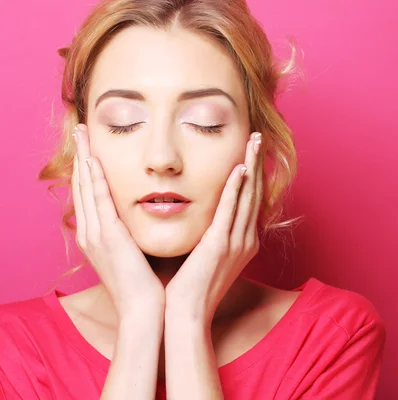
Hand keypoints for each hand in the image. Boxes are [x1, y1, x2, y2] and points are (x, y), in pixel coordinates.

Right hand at [72, 124, 163, 318]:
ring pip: (86, 188)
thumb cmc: (145, 284)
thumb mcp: (135, 253)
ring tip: (83, 134)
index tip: (90, 147)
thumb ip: (133, 233)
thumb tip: (143, 217)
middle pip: (82, 186)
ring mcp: (96, 235)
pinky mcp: (109, 237)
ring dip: (84, 159)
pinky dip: (95, 180)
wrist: (144, 311)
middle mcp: (91, 233)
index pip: (90, 195)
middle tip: (80, 130)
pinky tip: (94, 160)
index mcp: (98, 236)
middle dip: (81, 157)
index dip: (88, 169)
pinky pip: (100, 202)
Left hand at [165, 132, 263, 322]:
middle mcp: (245, 239)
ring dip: (251, 166)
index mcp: (242, 241)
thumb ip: (209, 233)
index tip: (252, 151)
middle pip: (254, 192)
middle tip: (259, 136)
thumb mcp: (206, 256)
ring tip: (255, 142)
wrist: (186, 314)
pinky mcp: (220, 245)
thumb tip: (201, 216)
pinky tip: (239, 168)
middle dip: (258, 162)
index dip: (253, 173)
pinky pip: (230, 211)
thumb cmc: (190, 286)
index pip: (250, 200)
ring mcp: (236, 242)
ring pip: (247, 196)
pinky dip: (236, 188)